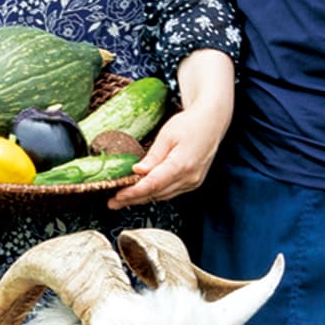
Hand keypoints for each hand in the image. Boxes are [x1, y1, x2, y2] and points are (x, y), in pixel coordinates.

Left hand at [113, 48, 233, 207]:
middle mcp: (189, 177)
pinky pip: (170, 192)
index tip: (117, 196)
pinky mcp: (193, 182)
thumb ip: (153, 156)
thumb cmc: (191, 124)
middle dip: (133, 199)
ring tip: (123, 199)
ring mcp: (193, 182)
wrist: (212, 122)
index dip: (133, 193)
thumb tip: (138, 171)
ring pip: (163, 195)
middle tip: (113, 202)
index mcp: (182, 164)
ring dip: (143, 198)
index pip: (153, 184)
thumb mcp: (167, 135)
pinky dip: (155, 193)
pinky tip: (143, 192)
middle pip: (156, 193)